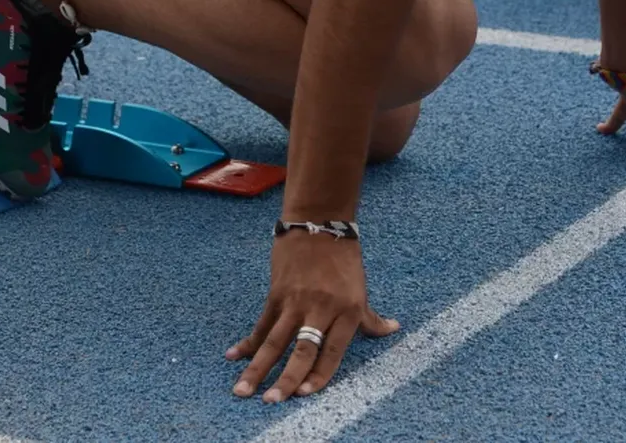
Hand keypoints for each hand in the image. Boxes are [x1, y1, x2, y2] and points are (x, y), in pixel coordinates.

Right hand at [225, 228, 399, 402]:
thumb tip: (392, 329)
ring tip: (242, 390)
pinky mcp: (277, 293)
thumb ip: (370, 317)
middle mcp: (322, 309)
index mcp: (347, 311)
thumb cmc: (344, 258)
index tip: (303, 394)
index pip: (333, 352)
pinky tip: (233, 356)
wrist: (318, 223)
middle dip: (285, 378)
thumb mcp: (361, 288)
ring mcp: (296, 301)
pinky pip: (261, 323)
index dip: (319, 374)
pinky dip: (247, 342)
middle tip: (272, 402)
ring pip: (274, 340)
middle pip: (302, 350)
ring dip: (257, 367)